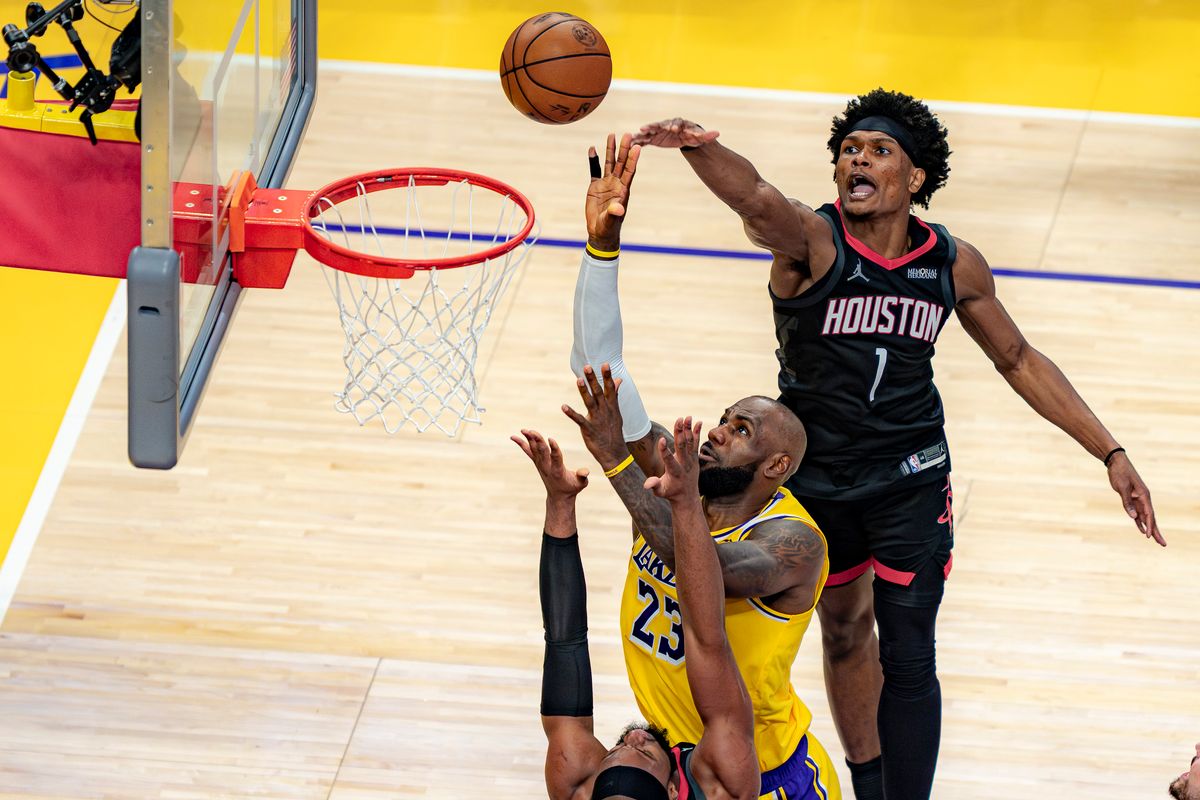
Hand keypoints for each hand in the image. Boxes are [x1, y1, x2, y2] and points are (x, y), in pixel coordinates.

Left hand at [511, 429, 589, 499]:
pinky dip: (521, 444)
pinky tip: (513, 437)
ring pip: (534, 450)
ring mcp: (540, 465)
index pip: (556, 458)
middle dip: (538, 441)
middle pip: (542, 452)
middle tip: (533, 431)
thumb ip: (583, 477)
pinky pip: (528, 451)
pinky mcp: (537, 463)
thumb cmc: (572, 488)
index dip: (554, 449)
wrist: (559, 496)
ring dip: (529, 439)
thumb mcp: (581, 484)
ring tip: (524, 430)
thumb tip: (585, 471)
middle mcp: (547, 467)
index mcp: (558, 471)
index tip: (551, 439)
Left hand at [561, 363, 628, 470]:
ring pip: (589, 402)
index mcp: (612, 407)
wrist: (614, 453)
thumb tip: (618, 380)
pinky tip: (563, 406)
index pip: (610, 388)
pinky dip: (571, 413)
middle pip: (598, 392)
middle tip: (587, 366)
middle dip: (593, 379)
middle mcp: (605, 411)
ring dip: (583, 391)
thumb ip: (615, 395)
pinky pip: (579, 420)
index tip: (605, 364)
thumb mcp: (616, 412)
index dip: (607, 376)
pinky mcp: (588, 429)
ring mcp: (597, 420)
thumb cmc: (614, 431)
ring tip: (577, 380)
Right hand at [586, 133, 640, 251]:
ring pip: (609, 163)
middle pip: (621, 163)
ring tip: (611, 135)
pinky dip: (593, 160)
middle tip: (628, 134)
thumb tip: (619, 208)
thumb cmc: (608, 227)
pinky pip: (594, 170)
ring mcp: (606, 184)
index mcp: (623, 190)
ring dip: (611, 150)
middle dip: (624, 149)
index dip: (633, 159)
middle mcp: (616, 184)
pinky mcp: (595, 187)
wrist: (600, 231)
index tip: (637, 147)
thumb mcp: (611, 220)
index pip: (629, 171)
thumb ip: (614, 213)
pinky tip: (593, 149)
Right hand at [631, 118, 720, 149]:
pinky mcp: (653, 138)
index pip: (676, 123)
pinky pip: (645, 139)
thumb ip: (707, 136)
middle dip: (654, 126)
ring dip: (643, 132)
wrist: (684, 137)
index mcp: (678, 123)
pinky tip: (631, 142)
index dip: (674, 125)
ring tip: (636, 134)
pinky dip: (639, 140)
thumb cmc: (692, 135)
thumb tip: (718, 133)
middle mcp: (667, 125)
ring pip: (650, 131)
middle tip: (647, 128)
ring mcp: (659, 131)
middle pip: (660, 124)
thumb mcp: (700, 137)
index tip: (673, 128)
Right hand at [644, 416, 701, 502]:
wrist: (687, 496)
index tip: (661, 440)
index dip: (664, 450)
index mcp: (674, 472)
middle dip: (680, 433)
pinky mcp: (694, 457)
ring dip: (688, 429)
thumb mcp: (660, 492)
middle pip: (682, 447)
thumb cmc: (670, 492)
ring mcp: (691, 460)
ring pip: (690, 442)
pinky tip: (698, 422)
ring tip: (687, 417)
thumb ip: (654, 486)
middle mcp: (684, 464)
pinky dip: (697, 433)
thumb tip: (646, 484)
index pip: (669, 460)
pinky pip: (696, 443)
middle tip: (679, 420)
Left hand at [1106, 453, 1164, 545]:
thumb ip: (1127, 502)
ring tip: (1155, 540)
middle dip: (1155, 532)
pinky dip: (1139, 522)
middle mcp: (1143, 499)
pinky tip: (1141, 529)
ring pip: (1145, 517)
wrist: (1116, 463)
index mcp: (1144, 496)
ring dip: (1149, 528)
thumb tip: (1134, 517)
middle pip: (1151, 518)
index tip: (1148, 537)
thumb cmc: (1120, 473)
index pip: (1148, 514)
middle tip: (1163, 544)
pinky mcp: (1131, 499)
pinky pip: (1137, 513)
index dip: (1149, 526)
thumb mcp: (1122, 487)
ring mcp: (1138, 499)